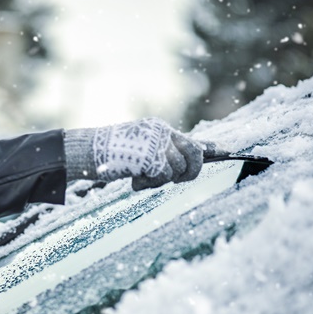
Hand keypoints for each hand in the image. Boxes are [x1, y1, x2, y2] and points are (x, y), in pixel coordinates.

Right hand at [64, 118, 203, 189]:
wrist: (86, 151)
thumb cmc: (108, 154)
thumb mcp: (138, 150)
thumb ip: (159, 154)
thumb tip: (179, 162)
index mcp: (158, 129)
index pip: (190, 140)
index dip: (209, 149)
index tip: (226, 151)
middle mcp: (160, 132)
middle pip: (194, 153)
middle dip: (190, 171)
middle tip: (175, 180)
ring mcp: (155, 143)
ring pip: (177, 169)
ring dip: (160, 181)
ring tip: (140, 178)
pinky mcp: (149, 156)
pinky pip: (163, 176)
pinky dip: (149, 184)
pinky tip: (134, 180)